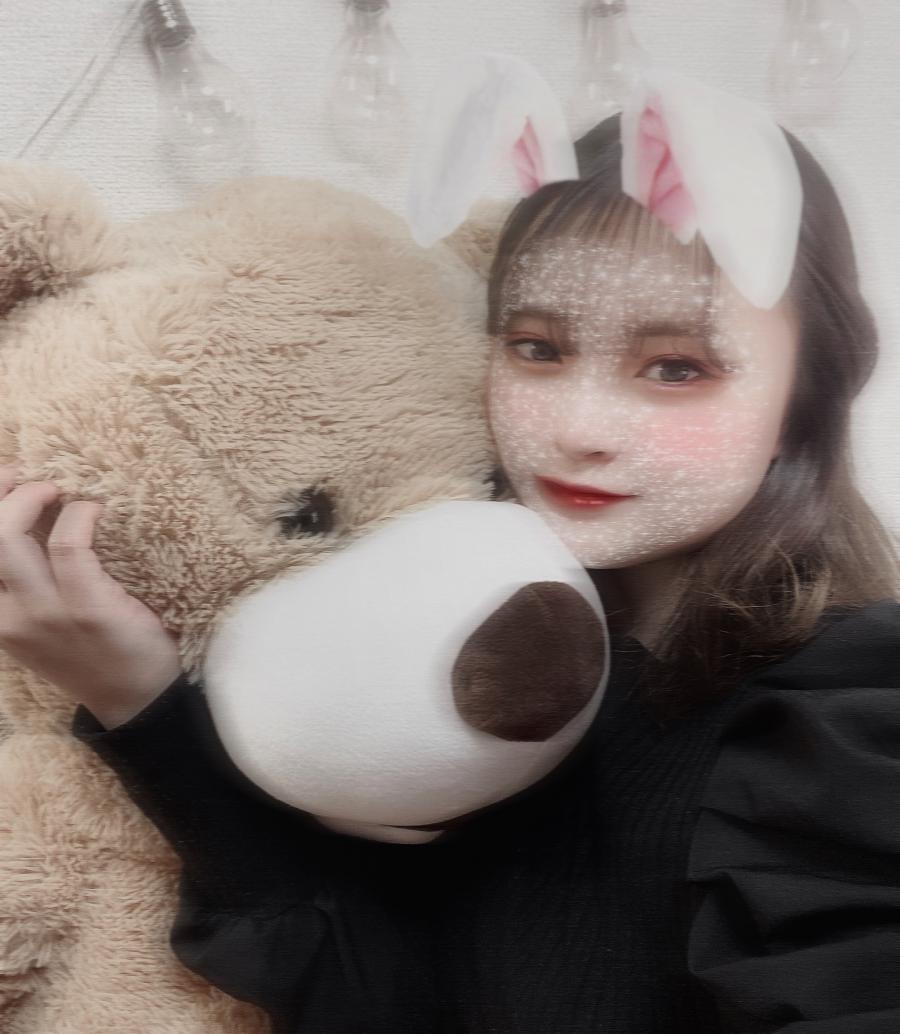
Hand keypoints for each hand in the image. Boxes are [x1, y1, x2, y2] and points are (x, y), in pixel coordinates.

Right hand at [0, 466, 181, 727]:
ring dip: (29, 497)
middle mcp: (9, 616)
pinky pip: (70, 545)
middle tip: (30, 478)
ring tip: (56, 489)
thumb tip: (29, 519)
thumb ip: (25, 586)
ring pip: (8, 536)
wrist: (137, 699)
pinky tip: (94, 511)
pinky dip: (79, 515)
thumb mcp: (42, 626)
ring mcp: (44, 612)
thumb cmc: (95, 652)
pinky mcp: (86, 607)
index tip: (2, 478)